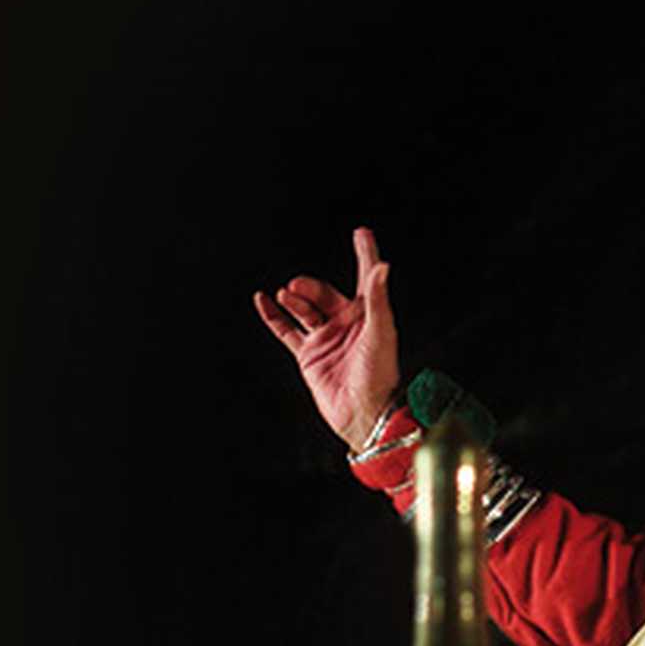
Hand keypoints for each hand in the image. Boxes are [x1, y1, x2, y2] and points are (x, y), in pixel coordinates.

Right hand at [255, 227, 400, 448]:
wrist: (362, 412)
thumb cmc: (379, 374)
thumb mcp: (381, 332)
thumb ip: (378, 299)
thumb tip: (382, 266)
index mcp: (369, 315)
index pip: (366, 278)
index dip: (364, 254)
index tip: (361, 233)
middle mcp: (347, 324)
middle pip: (325, 294)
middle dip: (310, 287)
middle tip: (297, 286)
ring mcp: (326, 339)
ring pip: (304, 309)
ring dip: (294, 299)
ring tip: (286, 295)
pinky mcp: (308, 356)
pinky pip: (286, 331)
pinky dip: (273, 316)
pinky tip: (262, 300)